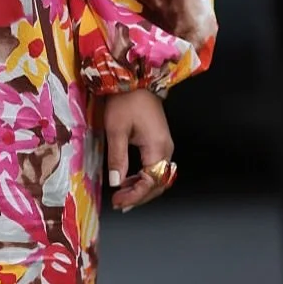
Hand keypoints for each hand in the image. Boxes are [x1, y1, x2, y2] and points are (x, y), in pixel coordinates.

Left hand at [103, 88, 175, 212]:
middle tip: (119, 203)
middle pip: (159, 183)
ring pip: (158, 177)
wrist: (135, 80)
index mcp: (157, 147)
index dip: (136, 195)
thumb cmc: (125, 101)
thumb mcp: (116, 130)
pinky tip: (129, 181)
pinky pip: (155, 167)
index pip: (151, 181)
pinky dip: (143, 178)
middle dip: (140, 196)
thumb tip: (116, 183)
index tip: (118, 200)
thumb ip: (117, 158)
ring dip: (142, 189)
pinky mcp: (159, 142)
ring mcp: (165, 146)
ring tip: (122, 196)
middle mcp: (166, 149)